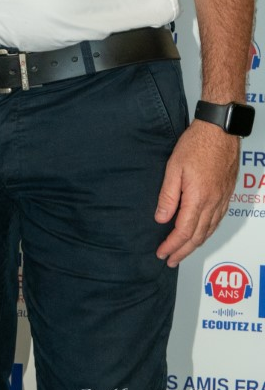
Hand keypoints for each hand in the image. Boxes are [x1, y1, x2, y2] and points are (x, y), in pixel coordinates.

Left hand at [154, 119, 238, 266]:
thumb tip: (161, 219)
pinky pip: (218, 220)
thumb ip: (168, 195)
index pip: (184, 231)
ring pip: (210, 230)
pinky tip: (201, 233)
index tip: (162, 253)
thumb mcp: (174, 167)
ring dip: (196, 244)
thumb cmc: (196, 144)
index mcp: (198, 198)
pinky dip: (207, 232)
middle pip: (198, 236)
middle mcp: (213, 203)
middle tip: (170, 260)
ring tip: (183, 251)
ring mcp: (222, 199)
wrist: (220, 130)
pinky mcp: (227, 194)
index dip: (172, 245)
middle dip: (183, 251)